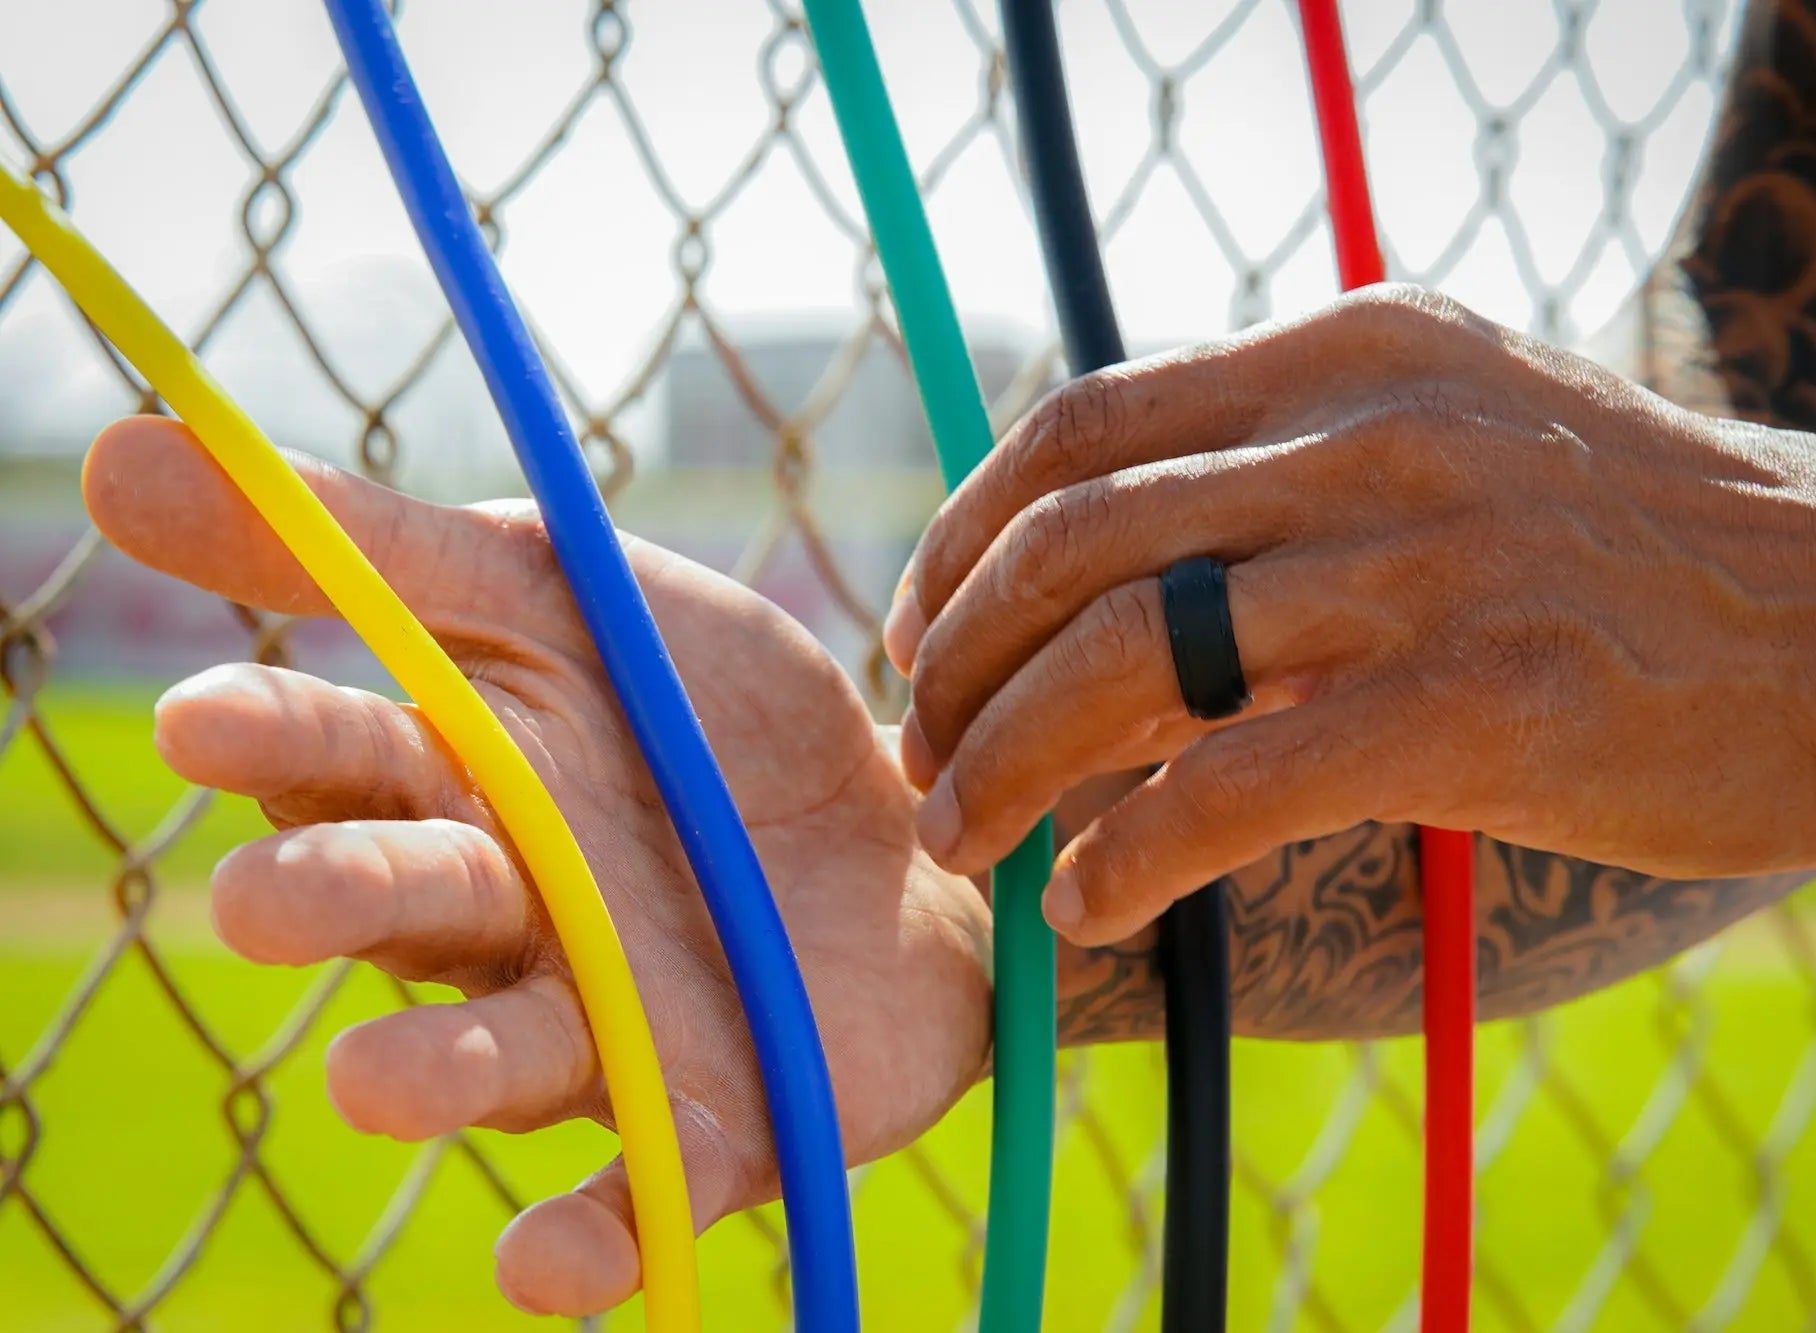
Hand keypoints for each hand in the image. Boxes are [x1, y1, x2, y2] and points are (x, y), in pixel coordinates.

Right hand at [83, 418, 991, 1315]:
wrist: (927, 825)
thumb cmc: (725, 714)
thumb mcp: (570, 595)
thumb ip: (383, 546)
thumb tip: (123, 449)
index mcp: (467, 781)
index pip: (342, 761)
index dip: (273, 744)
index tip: (205, 721)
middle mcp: (510, 917)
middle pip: (404, 908)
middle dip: (337, 905)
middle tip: (273, 900)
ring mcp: (607, 1028)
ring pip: (498, 1058)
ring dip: (437, 1073)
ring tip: (375, 1080)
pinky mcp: (710, 1123)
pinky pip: (637, 1192)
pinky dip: (587, 1238)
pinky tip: (543, 1267)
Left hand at [886, 285, 1815, 945]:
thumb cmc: (1653, 550)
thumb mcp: (1463, 439)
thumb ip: (1304, 473)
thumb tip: (1128, 586)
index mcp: (1351, 354)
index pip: (1081, 422)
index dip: (967, 534)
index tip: (926, 631)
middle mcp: (1369, 432)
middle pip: (1070, 541)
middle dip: (957, 665)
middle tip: (926, 760)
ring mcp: (1425, 560)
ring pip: (1124, 656)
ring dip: (1004, 764)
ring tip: (966, 844)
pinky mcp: (1481, 700)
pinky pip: (1232, 782)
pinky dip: (1127, 851)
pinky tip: (1094, 901)